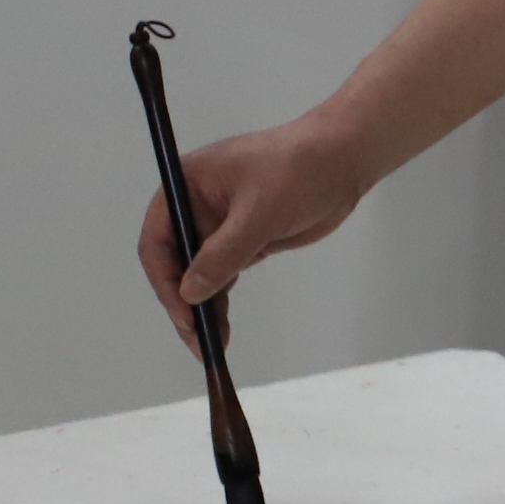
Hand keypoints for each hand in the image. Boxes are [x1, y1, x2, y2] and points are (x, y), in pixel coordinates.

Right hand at [140, 116, 373, 350]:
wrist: (346, 159)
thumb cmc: (300, 169)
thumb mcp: (260, 211)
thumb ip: (224, 253)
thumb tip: (190, 293)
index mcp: (184, 186)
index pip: (158, 240)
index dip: (165, 280)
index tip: (182, 313)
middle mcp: (194, 207)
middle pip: (174, 262)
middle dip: (182, 301)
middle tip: (196, 339)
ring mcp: (219, 225)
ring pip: (198, 274)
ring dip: (202, 307)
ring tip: (212, 344)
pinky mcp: (244, 239)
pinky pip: (223, 274)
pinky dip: (221, 299)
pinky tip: (221, 326)